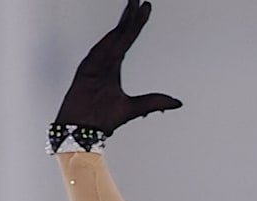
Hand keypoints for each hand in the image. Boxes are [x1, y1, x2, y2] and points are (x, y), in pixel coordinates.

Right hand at [54, 0, 180, 134]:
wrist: (81, 131)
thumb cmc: (100, 118)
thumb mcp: (135, 108)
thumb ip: (154, 102)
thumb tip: (176, 102)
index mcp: (113, 66)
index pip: (127, 38)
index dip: (136, 23)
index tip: (145, 8)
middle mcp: (104, 61)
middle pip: (120, 34)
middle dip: (130, 16)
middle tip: (140, 1)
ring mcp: (95, 65)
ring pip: (111, 39)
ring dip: (121, 25)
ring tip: (132, 8)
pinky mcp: (86, 71)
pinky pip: (99, 53)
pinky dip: (108, 42)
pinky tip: (117, 32)